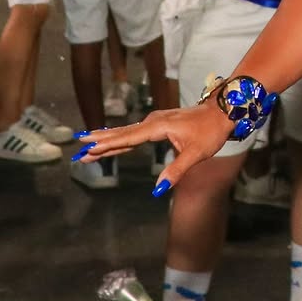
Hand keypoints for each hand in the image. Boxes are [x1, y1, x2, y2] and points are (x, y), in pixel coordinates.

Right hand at [70, 101, 236, 193]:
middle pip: (123, 133)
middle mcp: (153, 122)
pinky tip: (112, 140)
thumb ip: (176, 170)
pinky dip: (121, 136)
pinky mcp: (159, 123)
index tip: (90, 147)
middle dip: (101, 141)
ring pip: (127, 132)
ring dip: (107, 138)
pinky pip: (135, 131)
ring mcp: (155, 121)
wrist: (222, 111)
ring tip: (87, 145)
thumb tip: (158, 189)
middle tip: (79, 147)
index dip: (109, 143)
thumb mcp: (196, 153)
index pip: (129, 137)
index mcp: (159, 127)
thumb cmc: (210, 132)